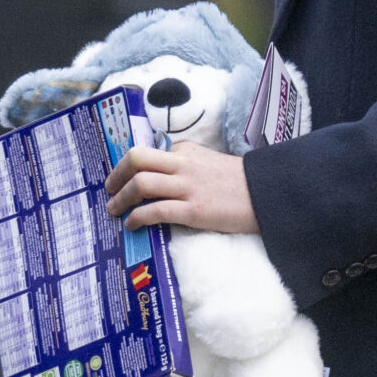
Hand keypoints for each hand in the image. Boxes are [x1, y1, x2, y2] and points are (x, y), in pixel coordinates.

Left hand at [106, 143, 257, 232]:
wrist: (268, 194)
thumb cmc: (239, 183)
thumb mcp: (209, 163)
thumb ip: (185, 165)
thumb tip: (160, 176)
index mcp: (186, 152)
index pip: (149, 153)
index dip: (129, 166)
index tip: (120, 179)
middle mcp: (183, 165)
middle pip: (136, 159)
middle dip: (116, 175)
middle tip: (109, 190)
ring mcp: (188, 187)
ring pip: (141, 183)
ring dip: (121, 198)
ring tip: (115, 210)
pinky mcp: (194, 210)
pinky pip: (155, 210)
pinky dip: (137, 217)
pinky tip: (132, 225)